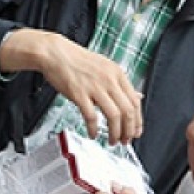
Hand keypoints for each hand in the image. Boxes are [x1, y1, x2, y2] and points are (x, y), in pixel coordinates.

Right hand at [0, 29, 141, 143]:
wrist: (56, 53)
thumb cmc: (78, 61)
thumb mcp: (106, 67)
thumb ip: (121, 84)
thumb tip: (137, 96)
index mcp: (117, 74)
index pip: (135, 101)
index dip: (138, 121)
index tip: (135, 131)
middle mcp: (109, 80)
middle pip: (127, 111)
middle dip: (129, 131)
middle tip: (126, 140)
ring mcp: (94, 87)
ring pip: (113, 116)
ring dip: (115, 133)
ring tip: (112, 140)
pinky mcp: (79, 93)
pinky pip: (91, 116)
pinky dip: (94, 128)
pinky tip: (93, 133)